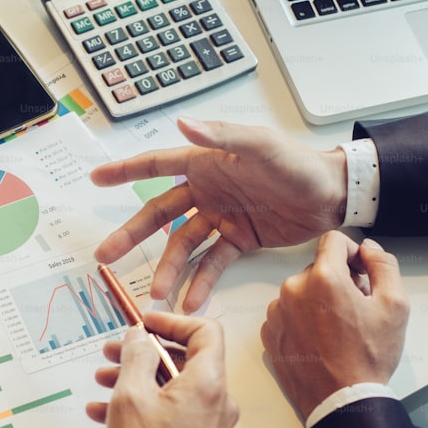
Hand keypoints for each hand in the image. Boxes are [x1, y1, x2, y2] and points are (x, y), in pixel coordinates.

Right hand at [87, 312, 237, 427]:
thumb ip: (135, 356)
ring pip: (173, 385)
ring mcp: (209, 422)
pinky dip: (143, 404)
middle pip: (184, 358)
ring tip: (102, 380)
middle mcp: (216, 399)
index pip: (205, 330)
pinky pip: (171, 410)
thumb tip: (138, 335)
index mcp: (208, 381)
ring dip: (137, 378)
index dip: (173, 320)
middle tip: (112, 351)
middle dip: (143, 352)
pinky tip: (104, 412)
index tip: (143, 323)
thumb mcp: (131, 397)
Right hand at [92, 117, 347, 311]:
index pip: (156, 165)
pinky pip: (213, 263)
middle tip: (105, 255)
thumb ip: (222, 138)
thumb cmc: (298, 163)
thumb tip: (183, 124)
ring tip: (155, 294)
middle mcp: (207, 190)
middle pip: (159, 214)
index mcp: (206, 163)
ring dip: (169, 269)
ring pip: (183, 246)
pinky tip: (191, 302)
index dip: (124, 171)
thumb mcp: (261, 146)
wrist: (333, 195)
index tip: (95, 179)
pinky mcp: (239, 240)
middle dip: (131, 234)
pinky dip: (201, 282)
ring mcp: (221, 217)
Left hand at [260, 231, 408, 419]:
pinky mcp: (269, 332)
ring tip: (337, 329)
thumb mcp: (395, 305)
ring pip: (301, 291)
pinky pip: (287, 313)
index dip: (352, 252)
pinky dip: (302, 320)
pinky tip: (320, 340)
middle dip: (338, 281)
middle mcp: (293, 290)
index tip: (360, 271)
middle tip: (356, 309)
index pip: (333, 240)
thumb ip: (383, 265)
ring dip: (318, 301)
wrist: (341, 402)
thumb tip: (368, 248)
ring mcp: (277, 312)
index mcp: (324, 278)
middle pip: (318, 268)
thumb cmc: (367, 359)